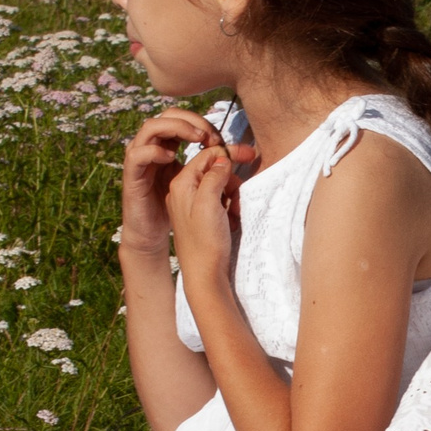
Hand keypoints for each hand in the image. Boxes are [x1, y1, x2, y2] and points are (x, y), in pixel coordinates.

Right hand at [119, 109, 230, 259]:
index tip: (223, 141)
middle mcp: (155, 148)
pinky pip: (137, 154)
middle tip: (210, 137)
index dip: (204, 124)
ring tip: (195, 139)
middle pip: (168, 116)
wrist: (150, 234)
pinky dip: (154, 152)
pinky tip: (171, 158)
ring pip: (150, 128)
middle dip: (192, 121)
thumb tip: (245, 153)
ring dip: (175, 128)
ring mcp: (141, 160)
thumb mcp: (204, 187)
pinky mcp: (132, 176)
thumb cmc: (178, 211)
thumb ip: (221, 169)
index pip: (185, 120)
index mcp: (170, 146)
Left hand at [166, 142, 249, 288]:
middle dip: (231, 180)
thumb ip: (214, 175)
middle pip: (212, 170)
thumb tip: (222, 159)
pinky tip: (232, 219)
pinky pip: (217, 201)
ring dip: (231, 194)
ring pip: (217, 186)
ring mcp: (190, 204)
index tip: (250, 155)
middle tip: (239, 195)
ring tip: (235, 212)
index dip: (229, 154)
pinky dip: (228, 206)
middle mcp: (182, 191)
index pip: (206, 156)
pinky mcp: (199, 217)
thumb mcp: (210, 203)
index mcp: (181, 184)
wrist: (203, 276)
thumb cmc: (205, 243)